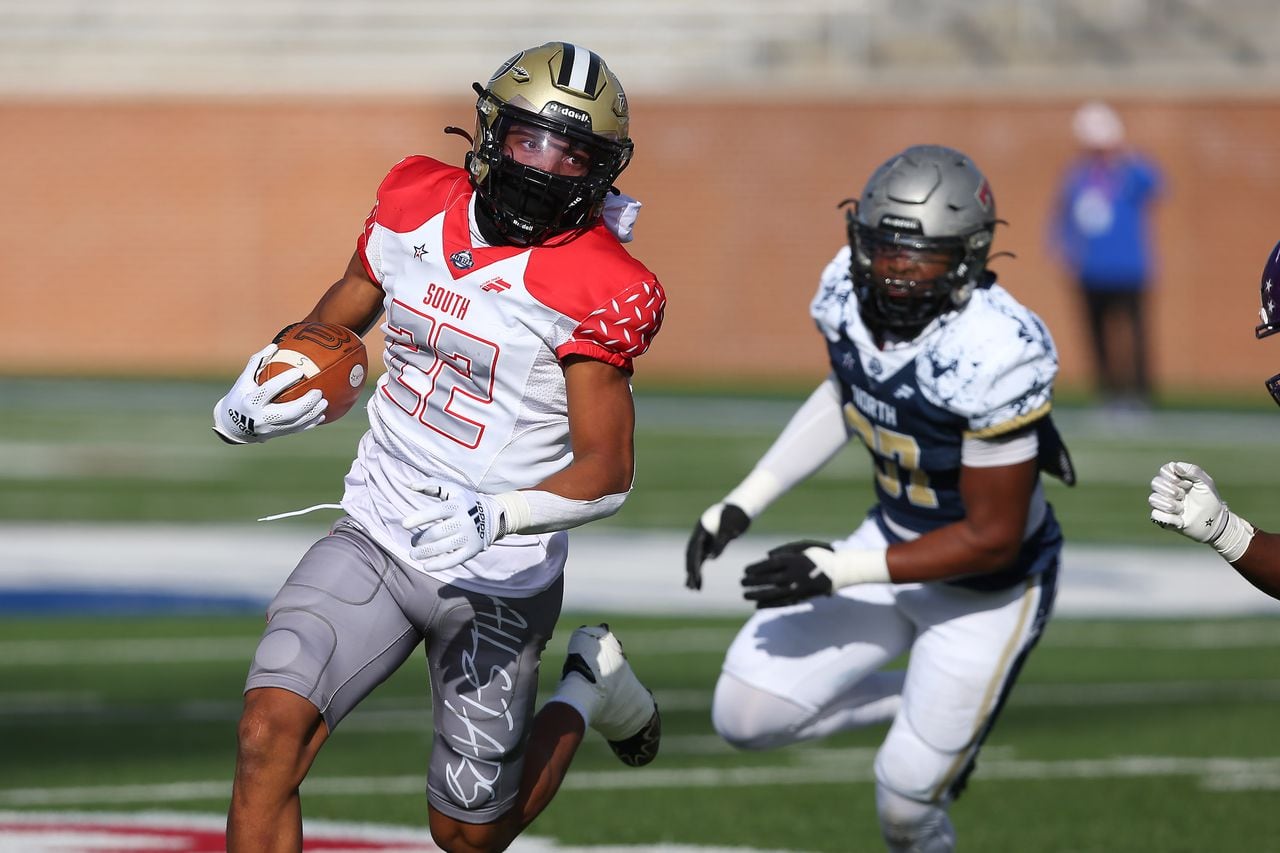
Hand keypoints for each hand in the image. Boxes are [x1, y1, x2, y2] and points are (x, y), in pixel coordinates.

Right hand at [212, 344, 326, 443]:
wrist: (233, 426)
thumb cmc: (240, 396)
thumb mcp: (244, 380)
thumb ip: (257, 362)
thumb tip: (274, 346)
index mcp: (250, 401)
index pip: (268, 390)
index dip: (283, 381)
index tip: (299, 372)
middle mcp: (260, 417)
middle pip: (287, 413)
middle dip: (306, 403)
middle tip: (319, 392)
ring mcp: (269, 429)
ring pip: (295, 424)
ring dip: (312, 414)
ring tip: (325, 402)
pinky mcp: (276, 434)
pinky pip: (296, 430)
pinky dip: (310, 423)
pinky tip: (322, 415)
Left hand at [401, 479, 503, 570]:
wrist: (493, 516)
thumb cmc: (465, 501)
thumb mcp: (452, 489)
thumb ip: (431, 485)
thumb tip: (409, 484)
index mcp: (457, 504)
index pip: (437, 511)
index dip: (420, 518)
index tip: (404, 524)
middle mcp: (464, 521)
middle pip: (437, 533)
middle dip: (420, 539)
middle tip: (412, 542)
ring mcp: (468, 537)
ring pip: (443, 548)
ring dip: (424, 553)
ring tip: (413, 554)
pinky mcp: (472, 550)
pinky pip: (454, 560)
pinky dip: (439, 565)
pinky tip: (426, 566)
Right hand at [685, 503, 750, 590]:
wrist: (742, 507)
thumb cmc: (738, 515)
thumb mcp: (731, 528)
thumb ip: (721, 542)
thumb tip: (711, 559)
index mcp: (702, 527)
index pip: (695, 546)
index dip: (694, 561)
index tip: (694, 574)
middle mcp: (699, 533)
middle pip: (691, 554)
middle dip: (691, 570)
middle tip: (691, 586)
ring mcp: (703, 539)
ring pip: (694, 558)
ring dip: (693, 573)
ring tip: (692, 589)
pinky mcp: (708, 544)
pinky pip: (701, 559)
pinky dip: (699, 570)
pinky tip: (699, 582)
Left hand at [741, 540, 834, 607]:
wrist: (840, 571)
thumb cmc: (820, 555)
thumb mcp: (803, 546)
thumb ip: (785, 549)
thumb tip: (767, 556)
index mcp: (794, 560)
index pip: (770, 565)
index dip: (756, 568)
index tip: (744, 571)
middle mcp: (795, 574)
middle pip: (769, 579)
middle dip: (753, 582)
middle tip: (740, 583)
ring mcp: (798, 587)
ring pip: (774, 593)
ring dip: (758, 595)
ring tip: (745, 595)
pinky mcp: (801, 597)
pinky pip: (782, 602)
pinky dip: (769, 604)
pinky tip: (758, 605)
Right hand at [1148, 461, 1228, 542]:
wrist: (1213, 523)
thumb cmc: (1209, 500)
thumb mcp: (1206, 483)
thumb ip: (1193, 471)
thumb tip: (1176, 466)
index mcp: (1174, 478)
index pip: (1164, 470)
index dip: (1176, 478)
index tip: (1189, 485)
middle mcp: (1164, 489)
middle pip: (1155, 483)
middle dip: (1173, 491)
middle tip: (1184, 497)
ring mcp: (1161, 503)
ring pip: (1153, 499)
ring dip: (1171, 506)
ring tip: (1183, 510)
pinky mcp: (1160, 518)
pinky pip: (1155, 515)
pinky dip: (1170, 519)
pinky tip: (1181, 521)